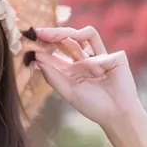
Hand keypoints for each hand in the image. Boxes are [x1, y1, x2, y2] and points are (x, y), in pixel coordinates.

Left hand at [16, 25, 142, 127]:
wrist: (116, 114)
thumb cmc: (93, 106)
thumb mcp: (68, 92)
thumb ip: (53, 76)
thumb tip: (36, 60)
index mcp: (73, 70)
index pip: (57, 54)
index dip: (44, 48)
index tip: (30, 42)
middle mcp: (85, 60)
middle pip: (68, 40)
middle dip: (53, 34)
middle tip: (39, 32)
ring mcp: (100, 56)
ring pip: (83, 35)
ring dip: (68, 32)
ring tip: (54, 35)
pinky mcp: (114, 55)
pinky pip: (98, 45)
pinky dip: (89, 51)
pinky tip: (86, 60)